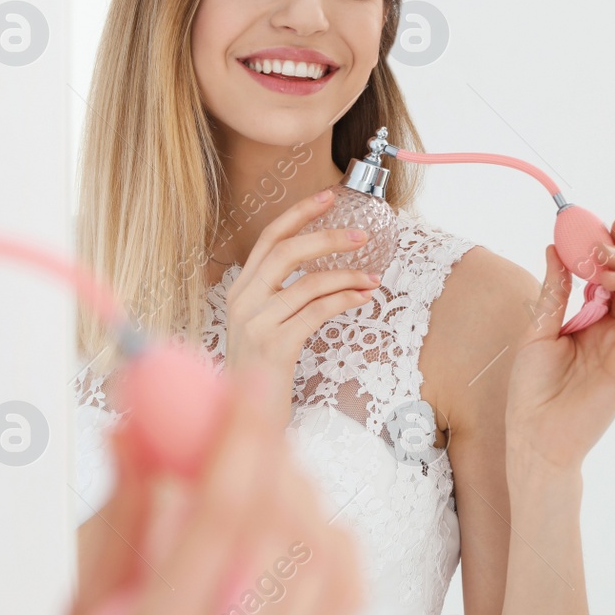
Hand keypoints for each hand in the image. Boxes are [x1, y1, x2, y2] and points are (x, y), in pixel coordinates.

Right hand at [58, 368, 362, 614]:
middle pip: (279, 525)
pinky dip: (331, 534)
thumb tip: (134, 431)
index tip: (248, 375)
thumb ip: (115, 524)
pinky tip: (297, 518)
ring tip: (257, 467)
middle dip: (271, 445)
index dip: (241, 437)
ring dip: (296, 485)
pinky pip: (345, 592)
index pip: (219, 518)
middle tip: (248, 401)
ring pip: (320, 550)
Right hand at [222, 190, 381, 408]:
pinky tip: (363, 299)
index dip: (299, 214)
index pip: (268, 239)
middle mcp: (242, 301)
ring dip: (347, 277)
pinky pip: (316, 312)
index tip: (328, 196)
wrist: (244, 419)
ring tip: (373, 279)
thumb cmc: (263, 371)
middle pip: (286, 252)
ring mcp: (255, 323)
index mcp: (240, 290)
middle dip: (327, 238)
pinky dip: (344, 300)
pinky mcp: (274, 346)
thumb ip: (280, 296)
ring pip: (308, 283)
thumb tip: (322, 269)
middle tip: (362, 236)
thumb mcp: (263, 326)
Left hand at [504, 217, 614, 473]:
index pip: (610, 277)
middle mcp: (613, 331)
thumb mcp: (538, 329)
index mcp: (591, 321)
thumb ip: (554, 291)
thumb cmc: (531, 389)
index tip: (612, 223)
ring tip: (606, 270)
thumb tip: (553, 248)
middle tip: (606, 244)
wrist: (534, 433)